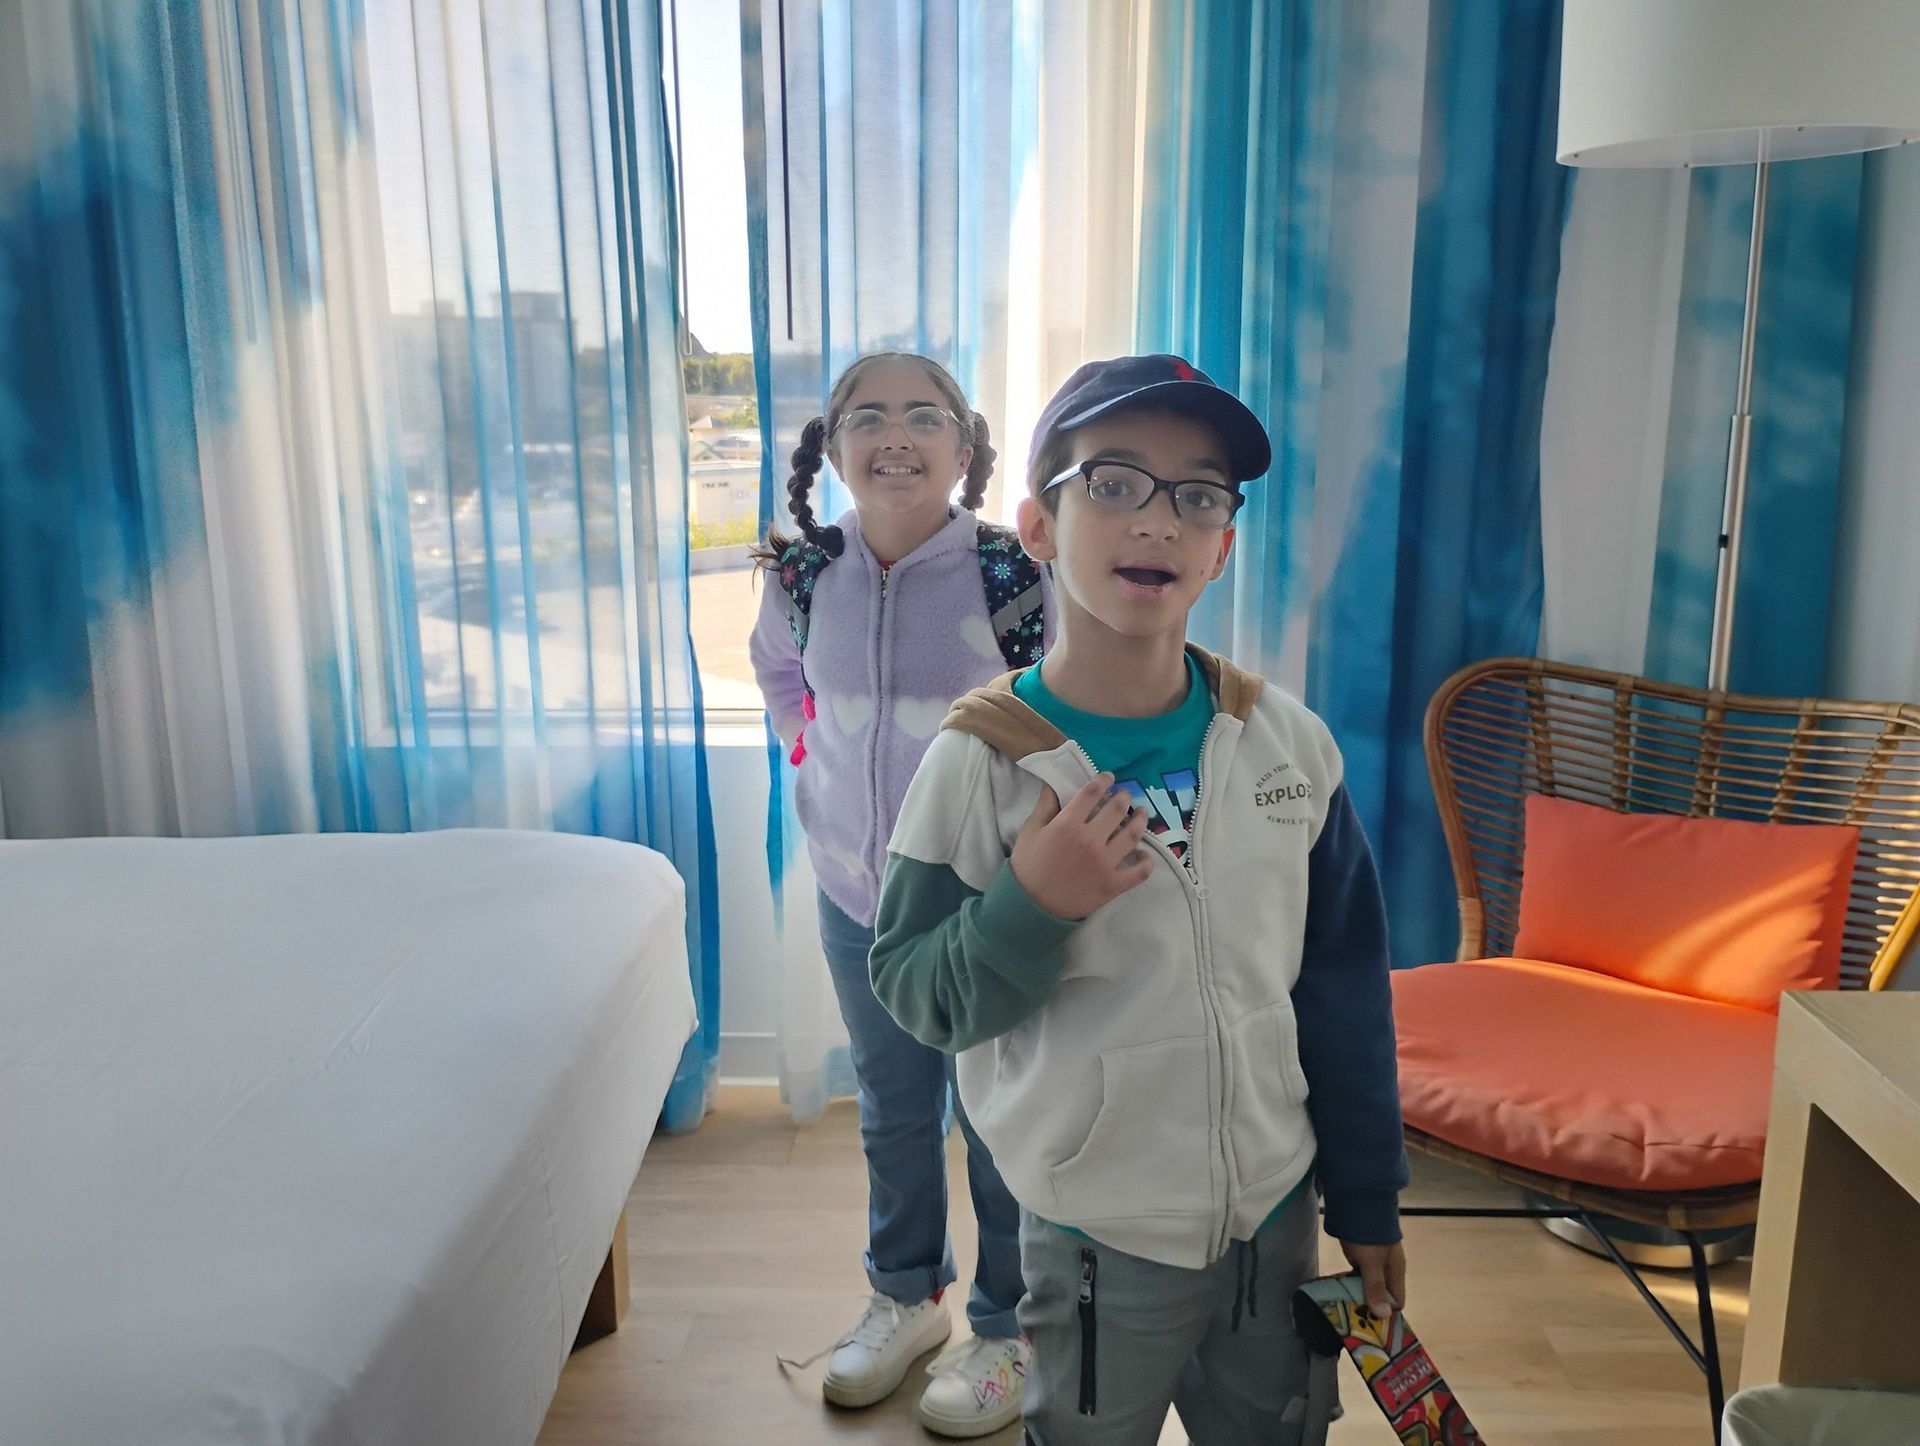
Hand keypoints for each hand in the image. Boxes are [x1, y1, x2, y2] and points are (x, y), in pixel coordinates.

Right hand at [1010, 774, 1154, 919]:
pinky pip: (1138, 872)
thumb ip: (1044, 806)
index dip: (1103, 781)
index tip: (1108, 778)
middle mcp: (1090, 840)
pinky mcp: (1113, 884)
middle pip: (1116, 810)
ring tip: (1142, 814)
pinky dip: (1146, 863)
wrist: (1031, 906)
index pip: (1092, 793)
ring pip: (1132, 836)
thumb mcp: (1030, 831)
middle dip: (1123, 798)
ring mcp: (1105, 863)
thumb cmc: (1028, 866)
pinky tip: (1145, 855)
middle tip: (1125, 796)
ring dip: (1140, 821)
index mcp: (1068, 824)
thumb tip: (1053, 786)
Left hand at [1341, 1240, 1406, 1322]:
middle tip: (1351, 1324)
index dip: (1387, 1315)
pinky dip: (1349, 1286)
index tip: (1371, 1328)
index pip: (1397, 1302)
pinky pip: (1356, 1278)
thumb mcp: (1372, 1261)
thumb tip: (1384, 1316)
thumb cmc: (1369, 1233)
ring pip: (1367, 1288)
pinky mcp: (1359, 1258)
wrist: (1358, 1202)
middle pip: (1381, 1297)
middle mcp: (1386, 1270)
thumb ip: (1376, 1286)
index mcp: (1395, 1272)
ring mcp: (1372, 1264)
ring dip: (1356, 1298)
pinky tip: (1337, 1294)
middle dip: (1369, 1308)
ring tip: (1341, 1313)